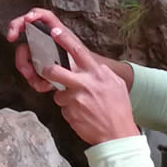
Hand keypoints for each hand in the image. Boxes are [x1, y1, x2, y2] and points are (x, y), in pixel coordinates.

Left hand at [5, 8, 140, 146]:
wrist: (117, 135)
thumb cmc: (118, 109)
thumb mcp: (115, 84)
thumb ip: (102, 73)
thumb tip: (95, 67)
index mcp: (96, 73)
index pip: (77, 51)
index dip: (64, 40)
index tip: (54, 31)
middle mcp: (84, 84)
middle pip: (55, 71)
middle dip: (48, 71)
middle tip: (48, 72)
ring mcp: (75, 99)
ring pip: (59, 94)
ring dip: (65, 99)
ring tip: (81, 105)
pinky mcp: (69, 114)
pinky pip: (64, 109)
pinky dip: (70, 112)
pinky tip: (82, 115)